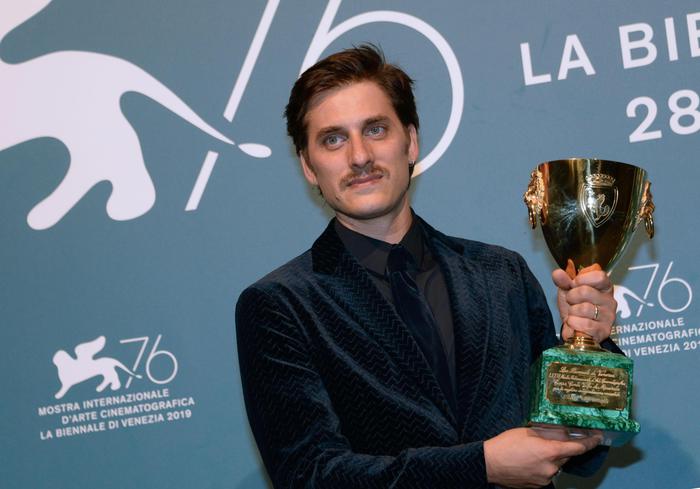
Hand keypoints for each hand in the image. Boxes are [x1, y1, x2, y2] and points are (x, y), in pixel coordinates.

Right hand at [483, 427, 600, 487]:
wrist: (488, 464)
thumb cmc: (505, 445)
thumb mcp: (527, 432)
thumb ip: (548, 433)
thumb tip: (564, 433)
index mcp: (549, 452)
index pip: (577, 448)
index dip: (590, 442)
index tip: (598, 437)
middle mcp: (551, 468)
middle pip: (565, 456)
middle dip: (561, 448)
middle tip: (549, 439)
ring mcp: (545, 479)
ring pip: (556, 465)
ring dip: (550, 457)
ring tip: (532, 451)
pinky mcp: (538, 485)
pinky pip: (547, 473)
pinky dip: (543, 466)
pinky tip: (529, 460)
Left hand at [552, 264, 616, 343]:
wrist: (573, 331)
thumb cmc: (574, 309)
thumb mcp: (567, 291)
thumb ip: (563, 280)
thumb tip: (557, 273)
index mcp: (604, 287)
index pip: (599, 275)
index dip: (581, 279)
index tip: (574, 284)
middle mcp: (610, 300)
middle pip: (586, 291)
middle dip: (571, 297)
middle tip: (572, 302)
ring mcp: (609, 316)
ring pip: (583, 308)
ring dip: (572, 312)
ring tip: (575, 314)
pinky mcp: (604, 330)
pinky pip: (584, 324)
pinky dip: (574, 323)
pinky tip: (576, 323)